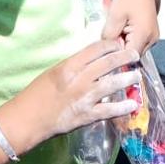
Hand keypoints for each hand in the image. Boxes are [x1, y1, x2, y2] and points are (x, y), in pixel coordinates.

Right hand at [23, 40, 141, 141]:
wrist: (27, 119)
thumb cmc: (38, 94)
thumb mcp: (54, 72)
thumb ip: (74, 66)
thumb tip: (93, 60)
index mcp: (70, 66)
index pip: (95, 49)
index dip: (110, 45)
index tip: (119, 44)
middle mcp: (79, 79)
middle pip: (107, 64)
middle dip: (125, 57)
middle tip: (135, 55)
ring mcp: (84, 98)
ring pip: (111, 85)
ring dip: (127, 79)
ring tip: (137, 76)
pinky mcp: (86, 116)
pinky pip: (108, 110)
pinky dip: (122, 107)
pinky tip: (133, 104)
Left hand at [101, 0, 159, 55]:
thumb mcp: (114, 16)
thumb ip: (109, 37)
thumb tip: (106, 50)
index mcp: (144, 35)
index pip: (128, 57)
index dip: (116, 56)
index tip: (106, 50)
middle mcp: (152, 39)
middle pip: (132, 55)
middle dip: (119, 49)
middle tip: (112, 34)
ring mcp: (152, 37)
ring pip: (133, 49)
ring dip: (123, 44)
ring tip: (118, 28)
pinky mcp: (150, 34)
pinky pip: (137, 43)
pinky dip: (128, 39)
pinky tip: (123, 28)